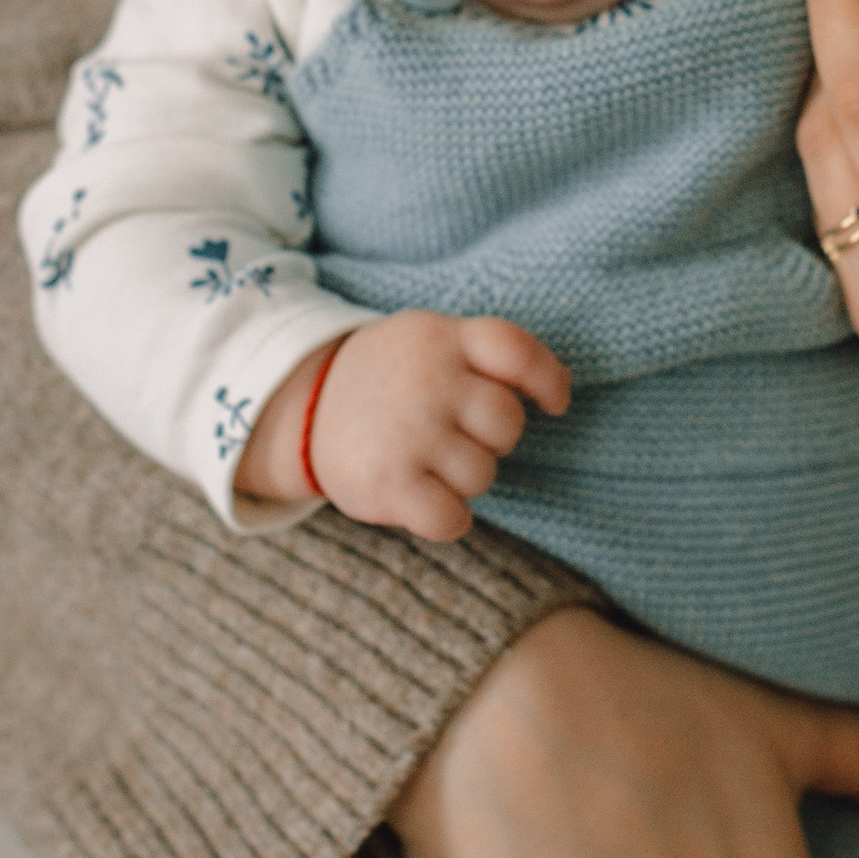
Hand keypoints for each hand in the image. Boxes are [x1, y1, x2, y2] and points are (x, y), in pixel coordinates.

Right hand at [240, 311, 569, 538]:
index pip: (516, 351)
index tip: (555, 403)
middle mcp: (428, 380)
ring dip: (462, 479)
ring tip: (423, 460)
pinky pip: (453, 519)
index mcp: (441, 338)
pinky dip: (447, 519)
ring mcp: (409, 431)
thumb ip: (483, 354)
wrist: (300, 409)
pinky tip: (424, 501)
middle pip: (507, 424)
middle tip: (454, 435)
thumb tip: (557, 390)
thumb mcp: (427, 340)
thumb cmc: (389, 380)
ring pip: (482, 475)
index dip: (547, 379)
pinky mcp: (388, 483)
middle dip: (491, 438)